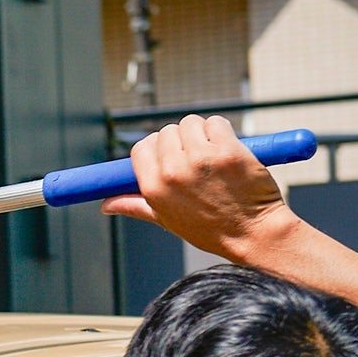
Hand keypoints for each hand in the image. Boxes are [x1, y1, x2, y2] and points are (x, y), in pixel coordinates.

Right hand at [101, 114, 296, 262]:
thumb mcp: (165, 219)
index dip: (155, 149)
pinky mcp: (228, 149)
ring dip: (201, 133)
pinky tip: (228, 151)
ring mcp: (201, 159)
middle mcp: (174, 171)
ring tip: (212, 156)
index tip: (169, 156)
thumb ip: (134, 206)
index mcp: (154, 188)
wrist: (251, 234)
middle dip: (181, 141)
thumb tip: (106, 205)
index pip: (141, 148)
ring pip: (191, 123)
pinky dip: (222, 131)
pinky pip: (216, 123)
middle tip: (196, 160)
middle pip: (166, 132)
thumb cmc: (208, 228)